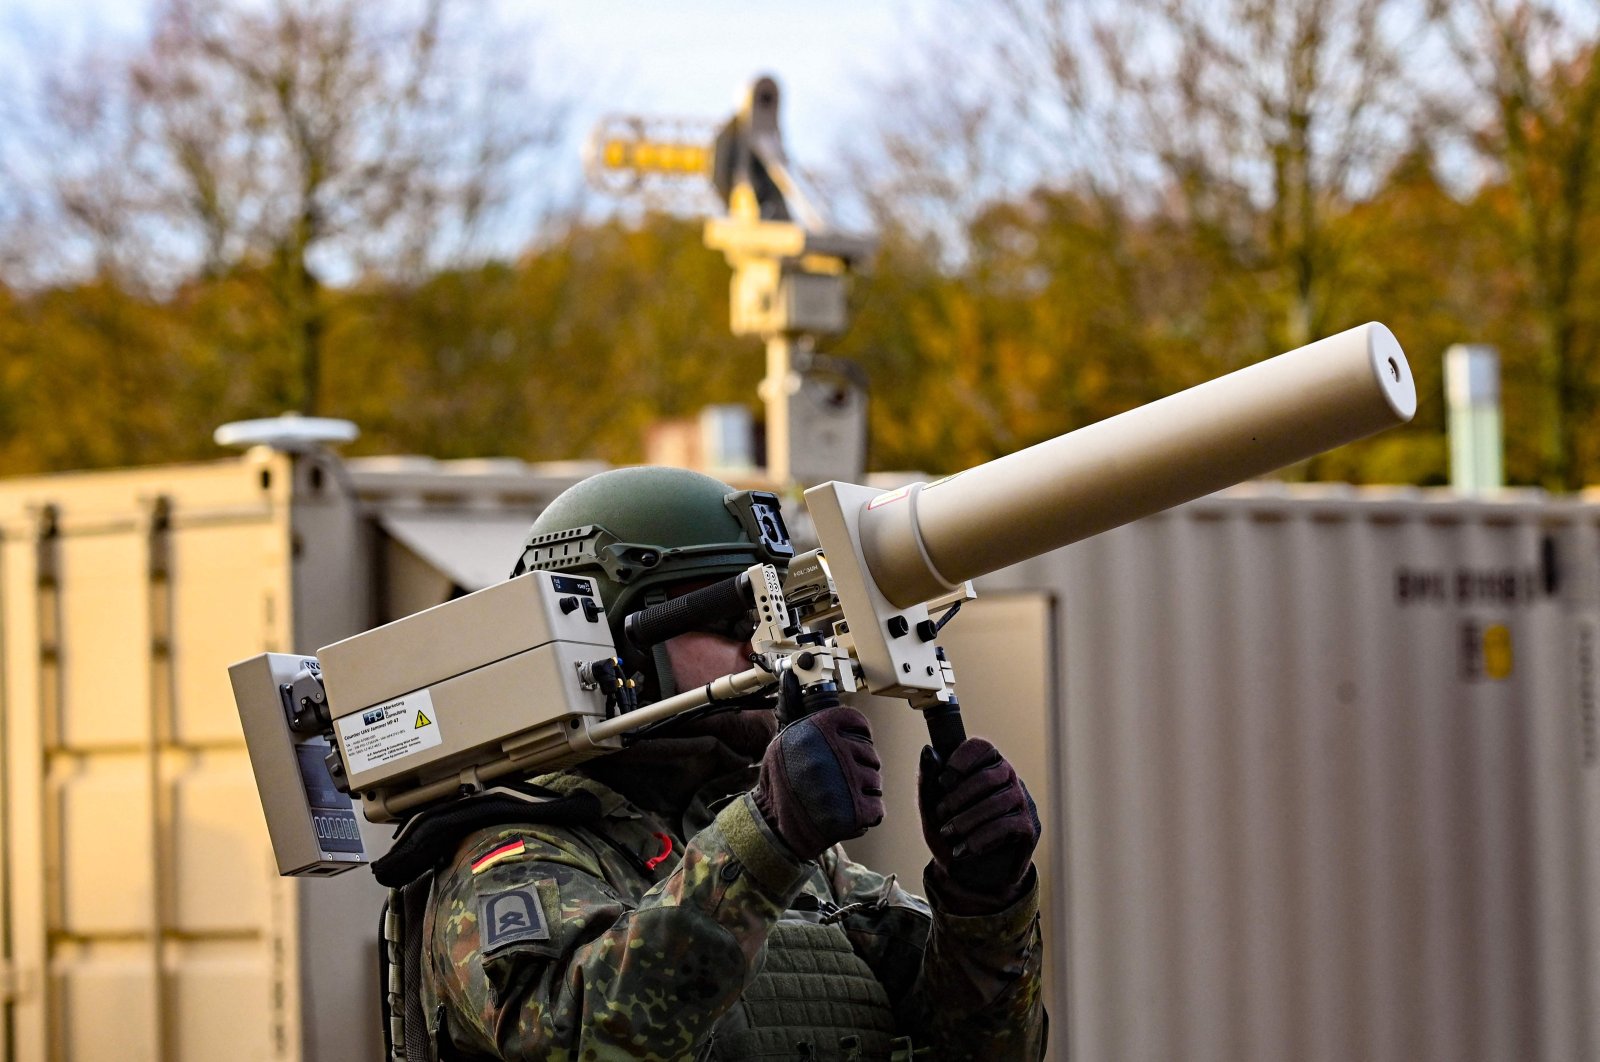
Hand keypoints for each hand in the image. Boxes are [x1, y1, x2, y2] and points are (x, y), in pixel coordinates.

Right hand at [753, 704, 884, 860]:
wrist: (774, 827)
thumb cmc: (780, 783)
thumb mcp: (784, 740)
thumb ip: (794, 708)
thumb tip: (790, 675)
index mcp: (820, 729)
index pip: (858, 723)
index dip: (854, 737)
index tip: (842, 749)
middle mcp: (835, 751)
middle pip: (870, 754)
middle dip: (856, 769)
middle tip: (833, 782)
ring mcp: (848, 781)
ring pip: (875, 781)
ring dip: (861, 792)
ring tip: (835, 798)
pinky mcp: (857, 810)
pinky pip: (877, 808)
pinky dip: (864, 814)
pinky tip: (842, 813)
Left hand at [918, 738, 1039, 914]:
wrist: (965, 873)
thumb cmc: (950, 832)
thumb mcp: (931, 806)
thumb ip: (928, 777)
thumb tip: (928, 750)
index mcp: (986, 764)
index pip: (981, 747)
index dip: (960, 761)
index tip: (943, 782)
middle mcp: (1009, 777)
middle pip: (987, 777)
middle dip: (958, 797)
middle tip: (941, 814)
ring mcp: (1022, 800)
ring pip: (996, 803)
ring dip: (966, 820)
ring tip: (948, 833)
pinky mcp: (1029, 826)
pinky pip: (1006, 826)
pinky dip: (979, 838)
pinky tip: (963, 849)